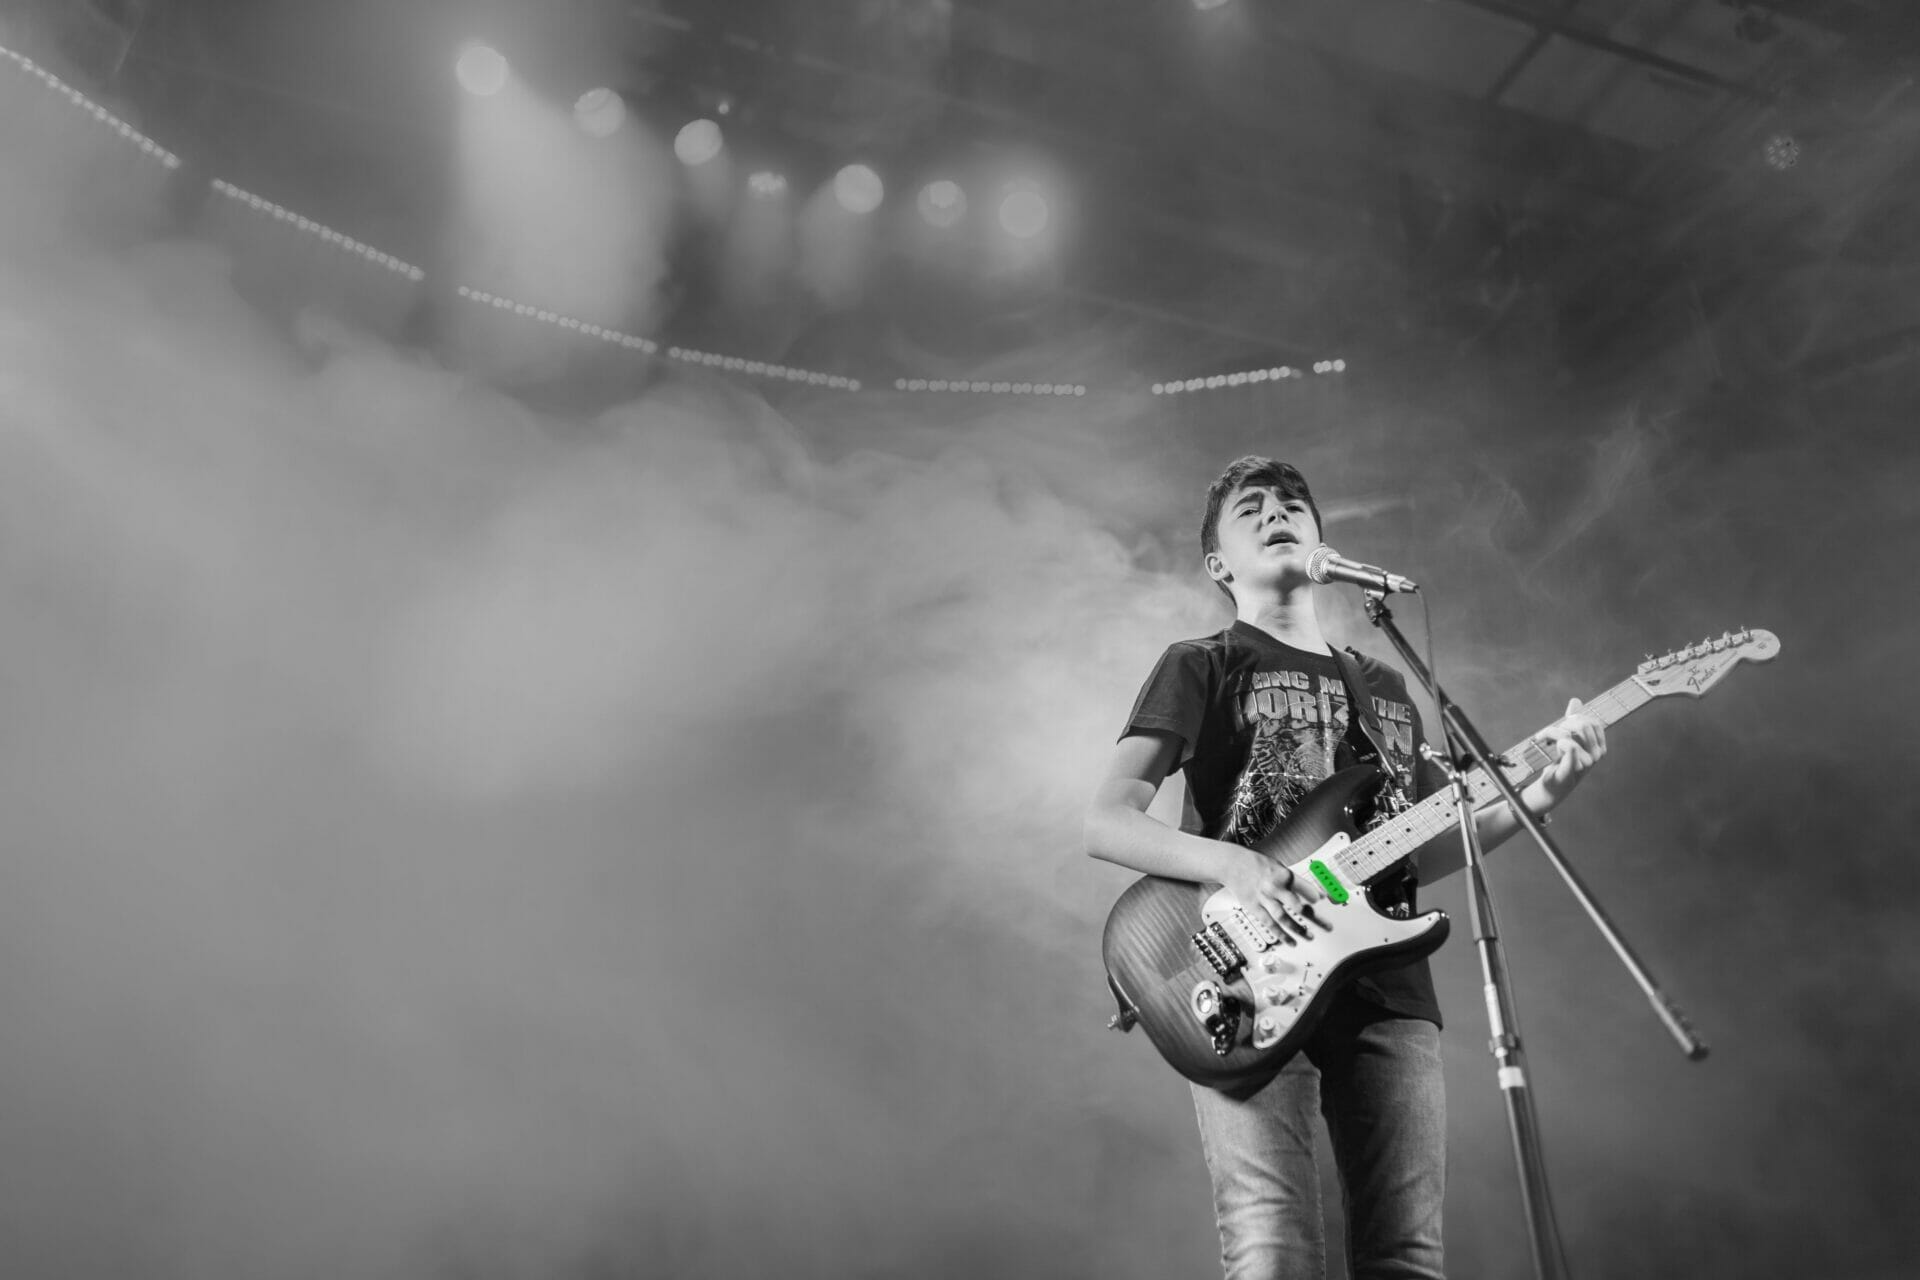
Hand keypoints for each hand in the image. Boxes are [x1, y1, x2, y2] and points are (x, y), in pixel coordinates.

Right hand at [1221, 846, 1325, 942]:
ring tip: (1310, 937)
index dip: (1315, 895)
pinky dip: (1281, 934)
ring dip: (1298, 929)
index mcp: (1283, 874)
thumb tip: (1311, 893)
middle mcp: (1274, 887)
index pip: (1303, 886)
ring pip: (1283, 918)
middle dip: (1314, 917)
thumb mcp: (1278, 866)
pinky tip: (1291, 941)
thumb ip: (1292, 880)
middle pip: (1297, 906)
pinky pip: (1269, 924)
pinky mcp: (1254, 907)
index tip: (1325, 903)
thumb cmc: (1257, 865)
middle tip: (1327, 926)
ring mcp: (1264, 899)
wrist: (1232, 864)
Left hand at [1521, 697, 1606, 815]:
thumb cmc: (1561, 763)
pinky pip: (1571, 750)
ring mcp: (1584, 765)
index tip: (1562, 725)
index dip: (1575, 718)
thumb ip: (1572, 720)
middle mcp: (1595, 756)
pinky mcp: (1570, 772)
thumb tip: (1576, 700)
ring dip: (1552, 733)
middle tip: (1547, 734)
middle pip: (1581, 725)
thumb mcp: (1568, 740)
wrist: (1551, 788)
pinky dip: (1564, 744)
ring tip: (1546, 741)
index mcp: (1598, 747)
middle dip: (1562, 724)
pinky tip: (1558, 745)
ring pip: (1568, 734)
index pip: (1592, 722)